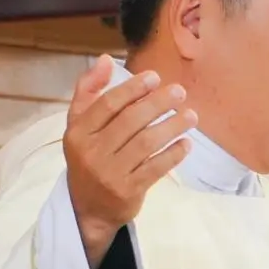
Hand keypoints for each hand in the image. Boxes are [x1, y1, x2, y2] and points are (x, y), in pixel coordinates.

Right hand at [64, 55, 195, 268]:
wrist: (87, 209)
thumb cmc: (88, 158)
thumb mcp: (79, 126)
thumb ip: (88, 91)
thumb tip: (105, 59)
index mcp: (78, 132)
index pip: (107, 104)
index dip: (132, 88)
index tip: (155, 77)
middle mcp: (91, 151)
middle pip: (130, 120)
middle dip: (158, 103)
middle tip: (179, 92)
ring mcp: (110, 173)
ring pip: (146, 143)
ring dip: (172, 126)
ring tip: (191, 116)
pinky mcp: (128, 191)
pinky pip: (156, 167)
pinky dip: (174, 154)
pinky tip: (186, 143)